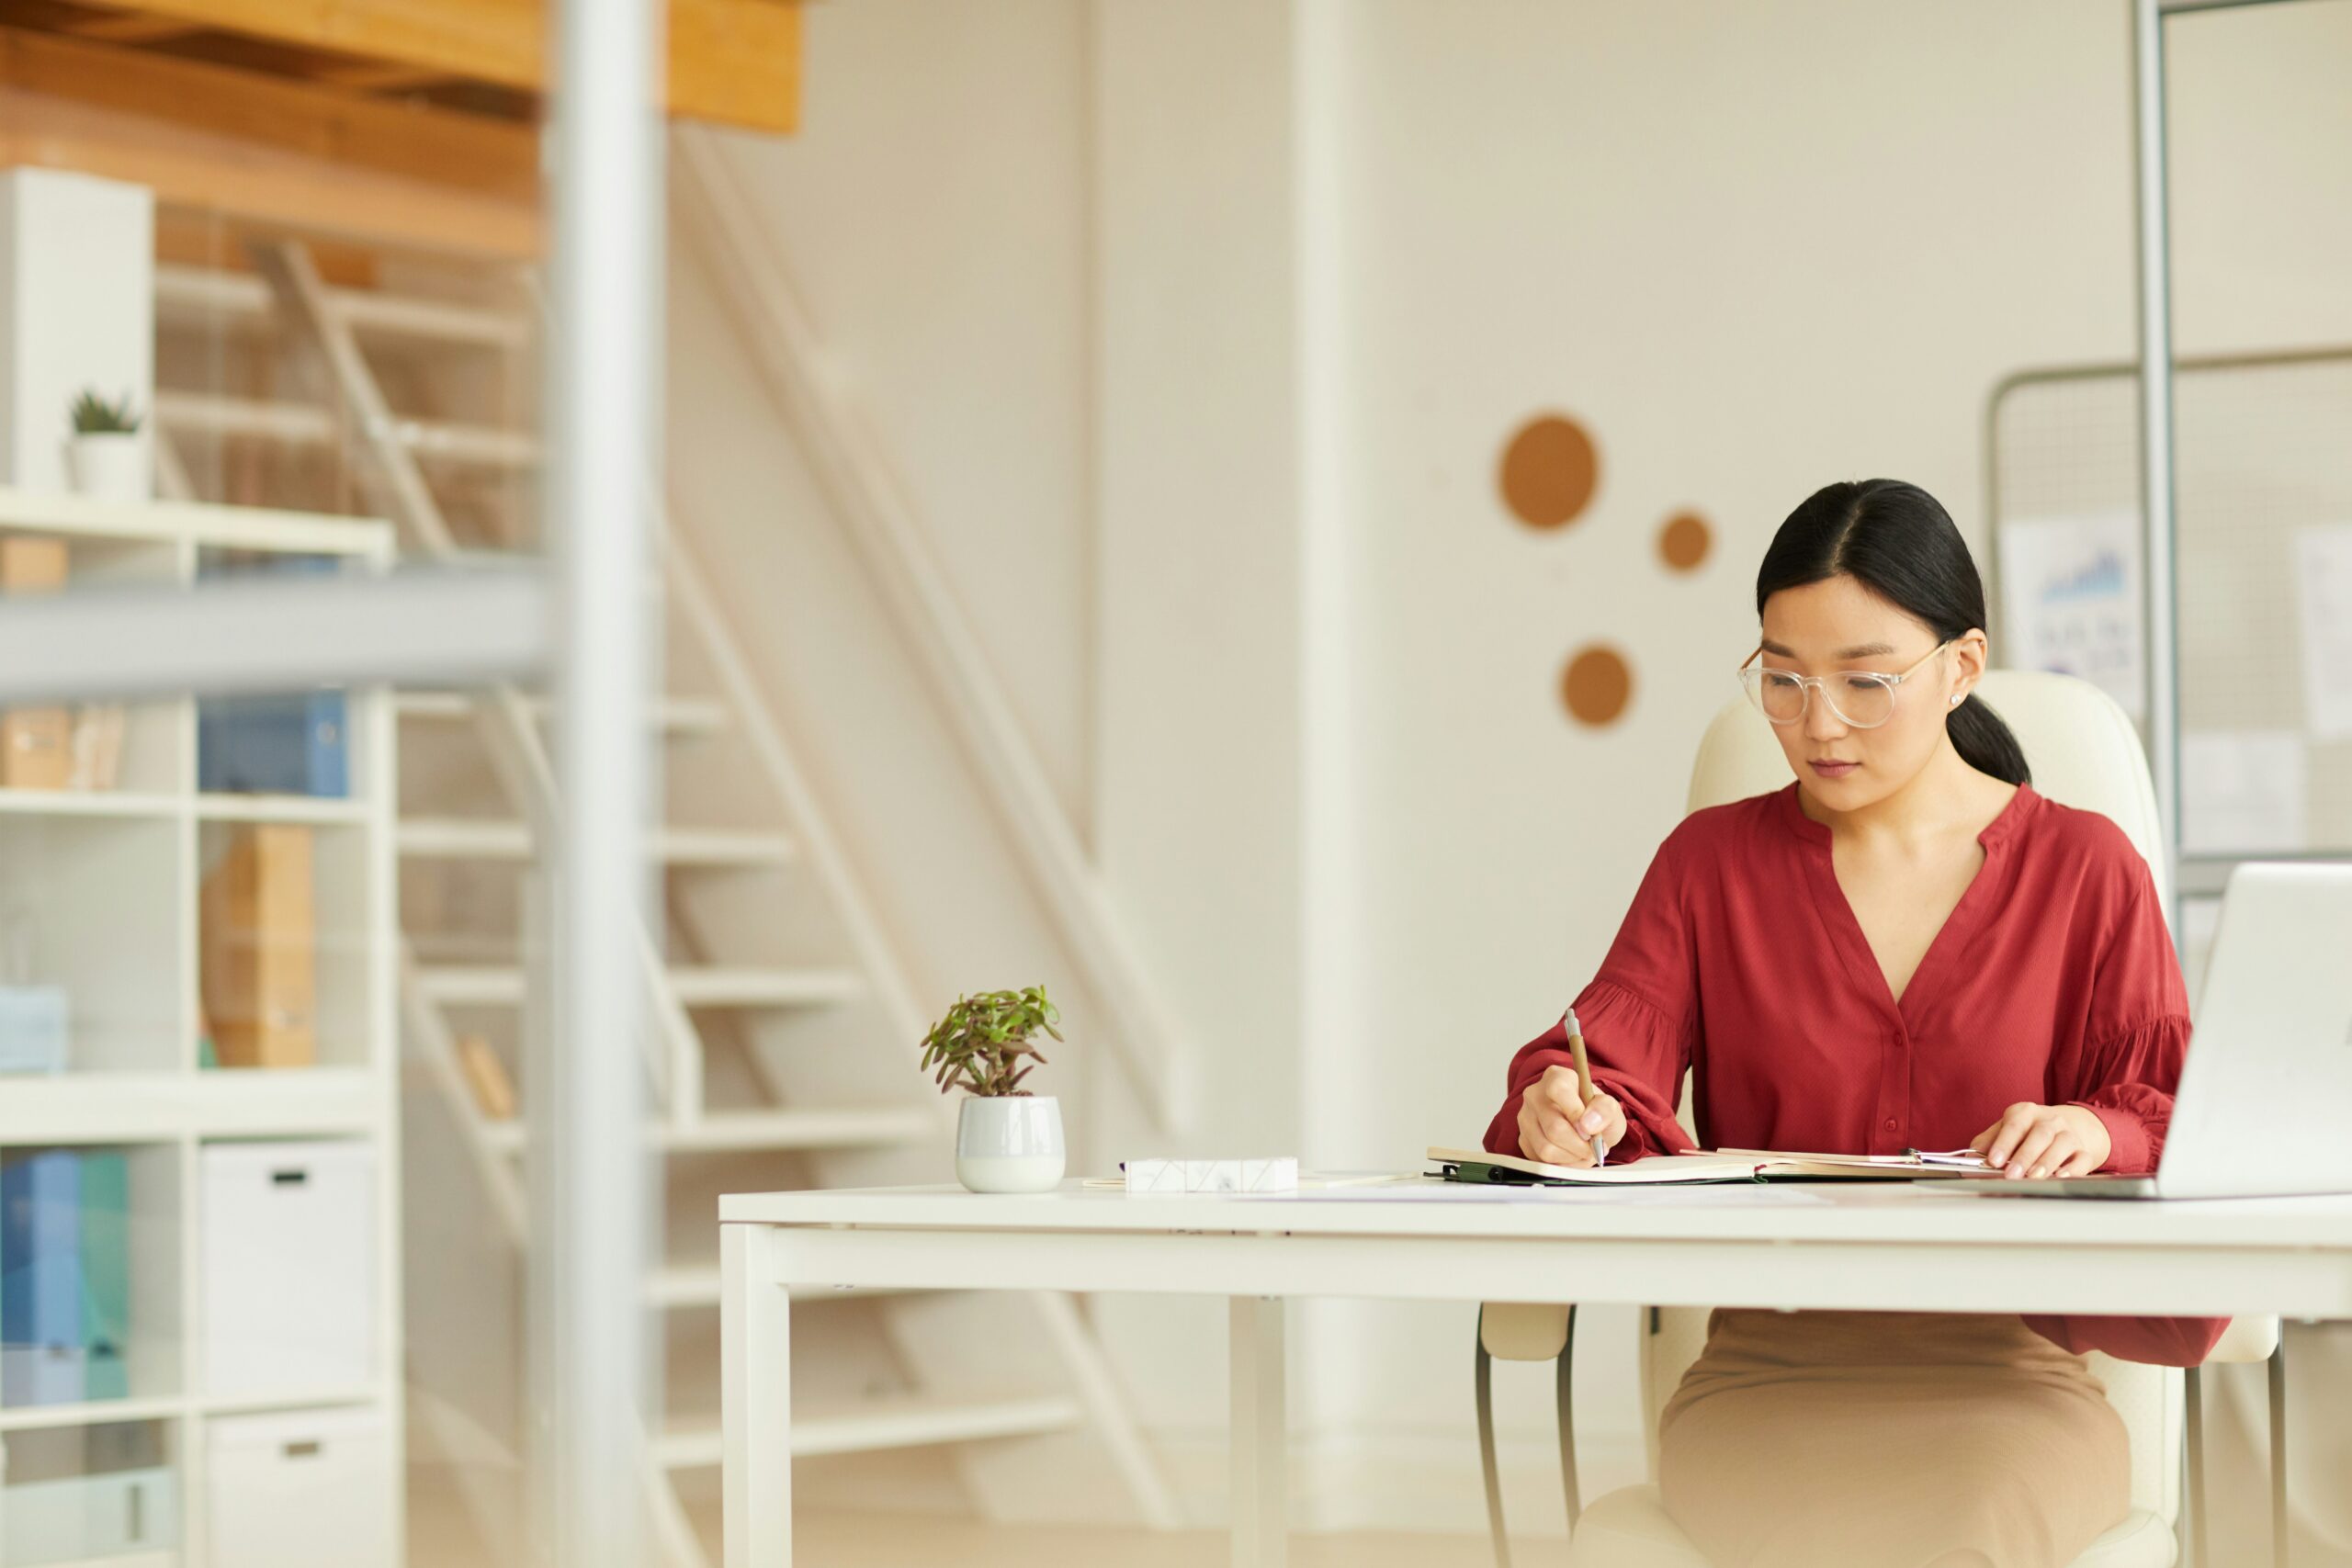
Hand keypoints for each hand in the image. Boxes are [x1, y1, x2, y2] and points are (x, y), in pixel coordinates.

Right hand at [1517, 1064, 1626, 1167]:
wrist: (1586, 1127)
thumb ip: (1606, 1110)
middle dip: (1580, 1145)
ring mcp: (1526, 1117)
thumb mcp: (1611, 1108)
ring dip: (1571, 1157)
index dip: (1575, 1113)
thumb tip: (1588, 1124)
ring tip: (1582, 1151)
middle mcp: (1535, 1094)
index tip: (1589, 1129)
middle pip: (1554, 1127)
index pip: (1558, 1090)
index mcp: (1557, 1077)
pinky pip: (1541, 1160)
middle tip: (1593, 1147)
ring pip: (1546, 1148)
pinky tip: (1570, 1154)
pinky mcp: (1523, 1139)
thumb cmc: (1595, 1114)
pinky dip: (1561, 1163)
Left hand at [1969, 1102, 2110, 1178]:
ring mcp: (2069, 1134)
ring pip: (2061, 1145)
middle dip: (2024, 1156)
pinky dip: (2072, 1169)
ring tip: (2033, 1177)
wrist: (2072, 1125)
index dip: (2003, 1143)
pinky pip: (2082, 1159)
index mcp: (2026, 1112)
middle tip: (2011, 1174)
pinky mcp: (2085, 1151)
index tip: (1993, 1160)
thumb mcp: (2008, 1129)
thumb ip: (1988, 1140)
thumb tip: (1972, 1156)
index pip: (2014, 1125)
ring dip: (2046, 1162)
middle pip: (2039, 1135)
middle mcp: (2050, 1120)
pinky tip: (2061, 1177)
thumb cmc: (2031, 1130)